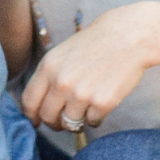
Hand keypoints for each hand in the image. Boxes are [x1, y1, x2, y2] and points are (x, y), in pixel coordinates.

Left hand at [21, 1, 159, 133]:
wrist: (130, 36)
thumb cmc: (97, 42)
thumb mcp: (63, 53)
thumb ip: (50, 76)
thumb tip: (40, 104)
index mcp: (48, 67)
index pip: (29, 102)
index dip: (33, 116)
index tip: (38, 121)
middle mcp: (60, 82)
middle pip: (48, 117)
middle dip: (55, 123)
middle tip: (65, 121)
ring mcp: (81, 94)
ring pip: (70, 124)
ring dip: (77, 121)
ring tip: (86, 108)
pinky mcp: (101, 103)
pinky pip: (92, 122)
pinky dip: (96, 117)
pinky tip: (102, 102)